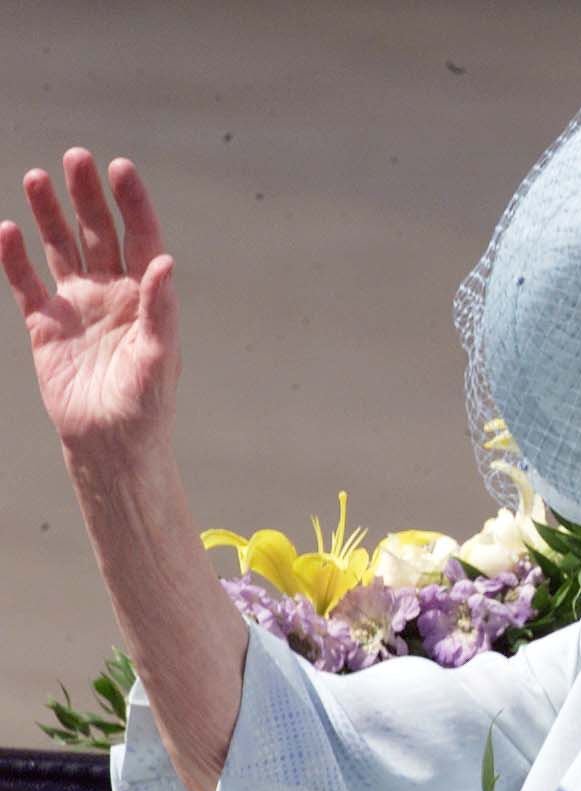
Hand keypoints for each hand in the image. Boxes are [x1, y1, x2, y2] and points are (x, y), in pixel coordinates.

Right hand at [1, 148, 178, 458]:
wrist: (110, 444)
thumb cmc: (146, 406)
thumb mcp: (158, 356)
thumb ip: (162, 310)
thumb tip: (166, 263)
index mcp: (148, 297)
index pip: (142, 239)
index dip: (133, 204)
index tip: (121, 169)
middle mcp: (114, 293)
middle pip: (100, 233)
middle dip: (88, 197)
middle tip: (76, 158)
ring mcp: (79, 305)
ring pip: (62, 248)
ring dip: (50, 215)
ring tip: (37, 176)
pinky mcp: (46, 324)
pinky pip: (26, 283)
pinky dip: (14, 258)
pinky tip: (7, 229)